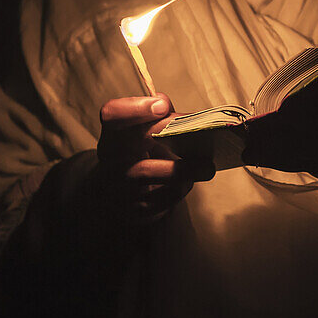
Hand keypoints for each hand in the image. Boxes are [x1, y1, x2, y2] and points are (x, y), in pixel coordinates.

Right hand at [97, 94, 213, 223]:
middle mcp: (110, 161)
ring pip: (146, 174)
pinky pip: (158, 201)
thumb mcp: (144, 134)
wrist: (118, 194)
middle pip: (134, 141)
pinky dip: (178, 190)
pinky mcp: (133, 212)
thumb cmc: (140, 155)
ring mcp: (118, 189)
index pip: (112, 114)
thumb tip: (174, 110)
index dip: (135, 108)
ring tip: (207, 167)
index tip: (163, 106)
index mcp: (113, 136)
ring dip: (182, 170)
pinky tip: (189, 182)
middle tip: (203, 134)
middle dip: (169, 135)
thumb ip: (159, 116)